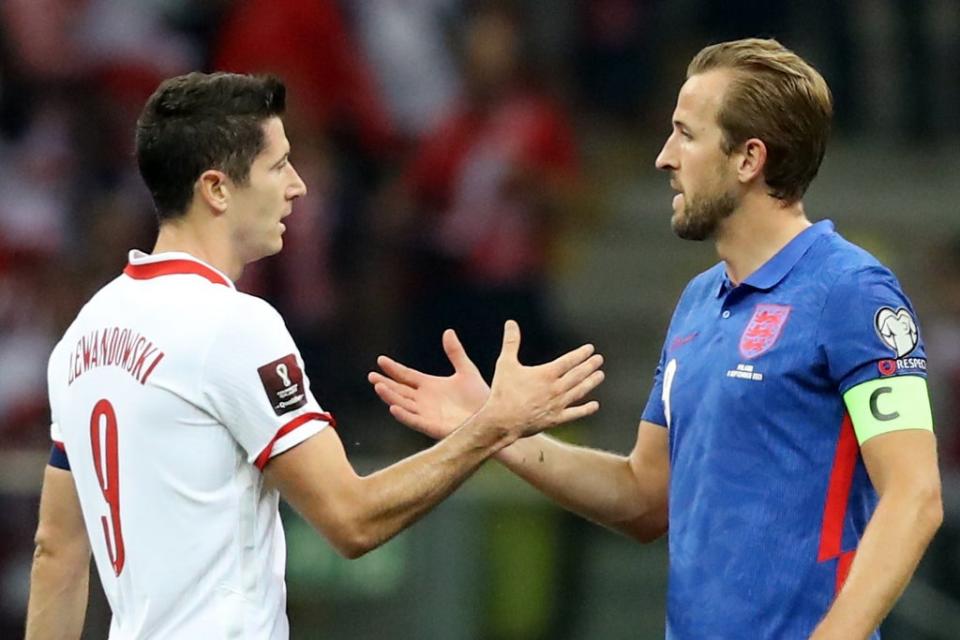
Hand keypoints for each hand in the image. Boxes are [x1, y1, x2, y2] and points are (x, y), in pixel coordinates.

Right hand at [369, 329, 489, 438]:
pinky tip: (393, 408)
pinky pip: (414, 421)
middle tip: (371, 376)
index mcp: (430, 386)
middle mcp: (424, 400)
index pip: (406, 375)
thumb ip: (455, 353)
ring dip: (390, 397)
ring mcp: (427, 414)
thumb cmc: (480, 397)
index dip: (393, 368)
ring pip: (403, 404)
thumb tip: (448, 332)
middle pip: (399, 390)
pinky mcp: (432, 426)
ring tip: (378, 386)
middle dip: (385, 384)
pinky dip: (403, 415)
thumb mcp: (466, 370)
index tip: (380, 359)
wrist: (492, 417)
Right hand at [479, 320, 602, 441]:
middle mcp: (556, 389)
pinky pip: (574, 414)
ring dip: (591, 383)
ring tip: (600, 375)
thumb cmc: (503, 392)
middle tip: (599, 359)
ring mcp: (557, 405)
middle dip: (589, 366)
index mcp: (546, 374)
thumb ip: (510, 342)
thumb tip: (510, 323)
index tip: (590, 349)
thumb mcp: (505, 364)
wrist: (502, 422)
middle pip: (578, 375)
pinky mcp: (555, 419)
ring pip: (579, 392)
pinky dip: (586, 409)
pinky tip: (595, 405)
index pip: (569, 361)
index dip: (580, 354)